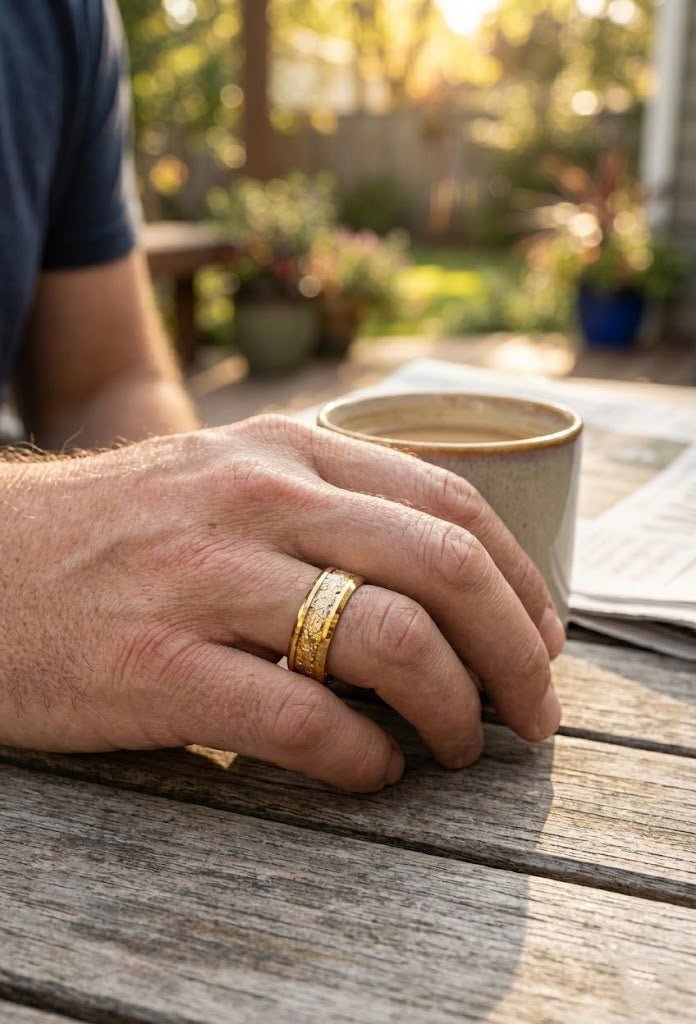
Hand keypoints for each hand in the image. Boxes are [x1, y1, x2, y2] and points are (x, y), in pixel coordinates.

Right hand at [0, 415, 563, 790]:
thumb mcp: (223, 478)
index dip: (520, 577)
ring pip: (391, 641)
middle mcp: (255, 500)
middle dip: (517, 651)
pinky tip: (369, 771)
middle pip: (443, 567)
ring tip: (457, 746)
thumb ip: (323, 506)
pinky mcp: (160, 666)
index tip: (545, 634)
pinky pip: (305, 720)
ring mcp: (206, 579)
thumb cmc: (114, 535)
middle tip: (536, 711)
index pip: (448, 499)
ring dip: (454, 710)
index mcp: (282, 451)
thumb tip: (438, 585)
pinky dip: (363, 760)